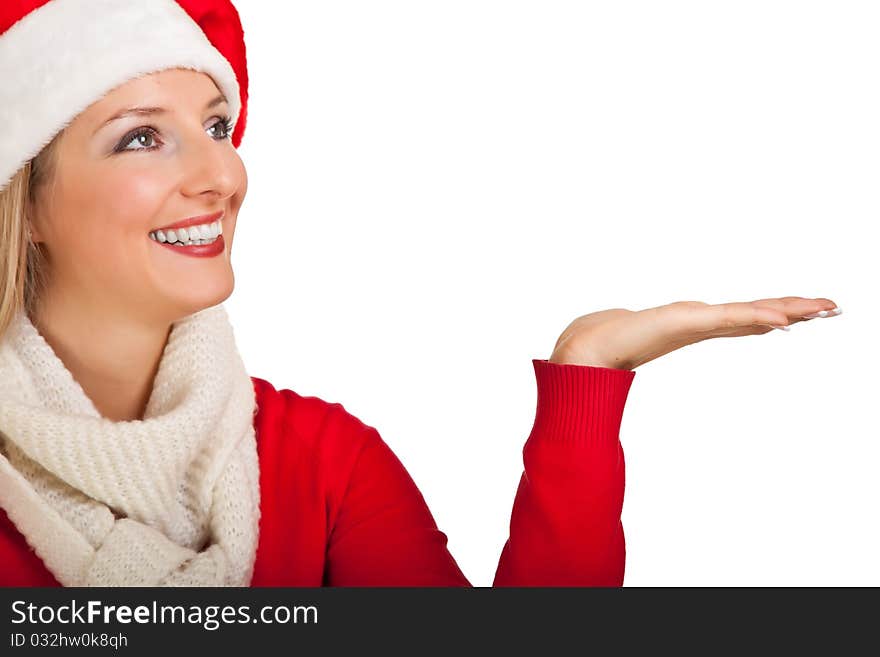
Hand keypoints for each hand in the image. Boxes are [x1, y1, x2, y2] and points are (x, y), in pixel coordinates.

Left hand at [549, 296, 840, 369]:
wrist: (586, 348)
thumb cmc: (609, 336)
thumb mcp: (639, 322)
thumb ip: (650, 324)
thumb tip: (662, 320)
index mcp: (695, 322)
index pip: (744, 314)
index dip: (775, 312)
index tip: (805, 311)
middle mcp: (700, 323)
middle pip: (757, 314)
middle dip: (795, 311)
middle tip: (834, 307)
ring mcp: (695, 324)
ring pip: (751, 315)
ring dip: (787, 312)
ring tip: (821, 309)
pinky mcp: (684, 324)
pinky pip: (728, 318)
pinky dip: (754, 319)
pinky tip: (778, 321)